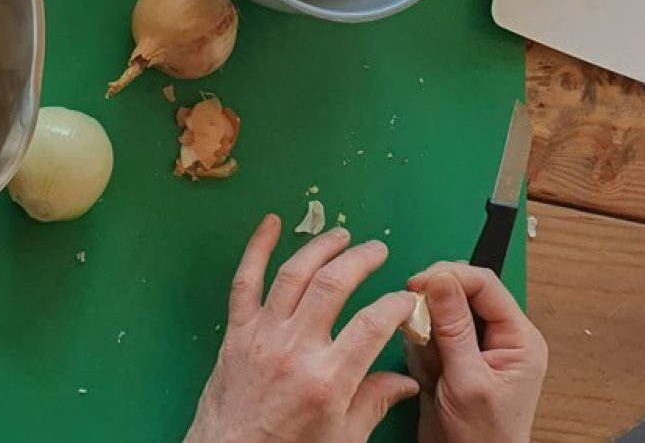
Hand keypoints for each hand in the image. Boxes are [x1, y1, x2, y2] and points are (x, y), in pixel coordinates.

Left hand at [184, 215, 419, 442]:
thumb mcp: (342, 440)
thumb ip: (374, 403)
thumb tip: (406, 382)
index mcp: (327, 380)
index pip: (372, 326)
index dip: (395, 305)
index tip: (407, 299)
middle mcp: (295, 348)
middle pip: (333, 286)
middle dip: (360, 261)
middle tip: (377, 250)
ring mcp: (262, 334)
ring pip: (293, 274)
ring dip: (319, 248)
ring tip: (340, 235)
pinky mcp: (237, 330)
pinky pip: (245, 280)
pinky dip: (256, 248)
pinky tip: (270, 223)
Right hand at [407, 264, 544, 442]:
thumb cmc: (484, 438)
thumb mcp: (467, 382)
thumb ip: (453, 327)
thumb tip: (440, 278)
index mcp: (519, 338)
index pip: (485, 284)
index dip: (449, 276)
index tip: (417, 284)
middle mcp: (502, 336)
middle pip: (462, 291)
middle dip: (435, 307)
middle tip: (415, 319)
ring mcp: (479, 345)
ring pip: (443, 310)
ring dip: (428, 332)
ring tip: (430, 363)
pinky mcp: (459, 355)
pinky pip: (434, 331)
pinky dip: (423, 347)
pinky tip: (429, 372)